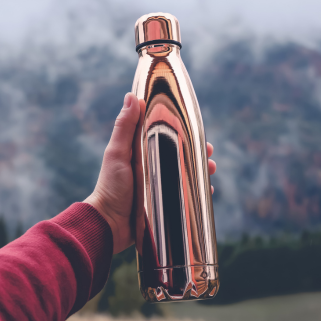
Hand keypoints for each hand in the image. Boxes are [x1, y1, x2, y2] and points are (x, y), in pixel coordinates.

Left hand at [85, 92, 216, 253]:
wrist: (109, 225)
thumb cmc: (110, 187)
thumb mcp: (117, 154)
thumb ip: (124, 127)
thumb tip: (131, 96)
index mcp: (140, 152)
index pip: (164, 135)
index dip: (181, 130)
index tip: (196, 128)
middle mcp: (152, 167)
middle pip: (179, 155)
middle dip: (196, 152)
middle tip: (209, 152)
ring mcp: (159, 185)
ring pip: (185, 173)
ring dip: (200, 170)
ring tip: (210, 170)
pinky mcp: (164, 203)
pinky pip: (185, 195)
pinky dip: (197, 191)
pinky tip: (207, 191)